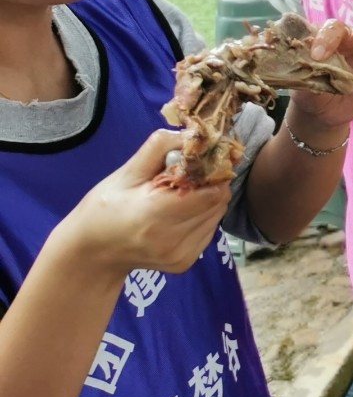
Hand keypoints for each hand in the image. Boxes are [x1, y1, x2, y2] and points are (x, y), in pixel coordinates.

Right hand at [58, 130, 234, 278]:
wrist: (92, 253)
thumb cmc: (104, 207)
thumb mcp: (126, 173)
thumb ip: (160, 148)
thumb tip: (193, 133)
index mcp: (156, 214)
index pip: (211, 191)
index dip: (212, 172)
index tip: (202, 160)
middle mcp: (172, 239)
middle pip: (218, 202)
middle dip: (211, 183)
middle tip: (189, 176)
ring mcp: (181, 255)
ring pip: (217, 215)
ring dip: (207, 200)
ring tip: (179, 196)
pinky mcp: (185, 263)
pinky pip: (209, 230)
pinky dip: (201, 217)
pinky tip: (178, 214)